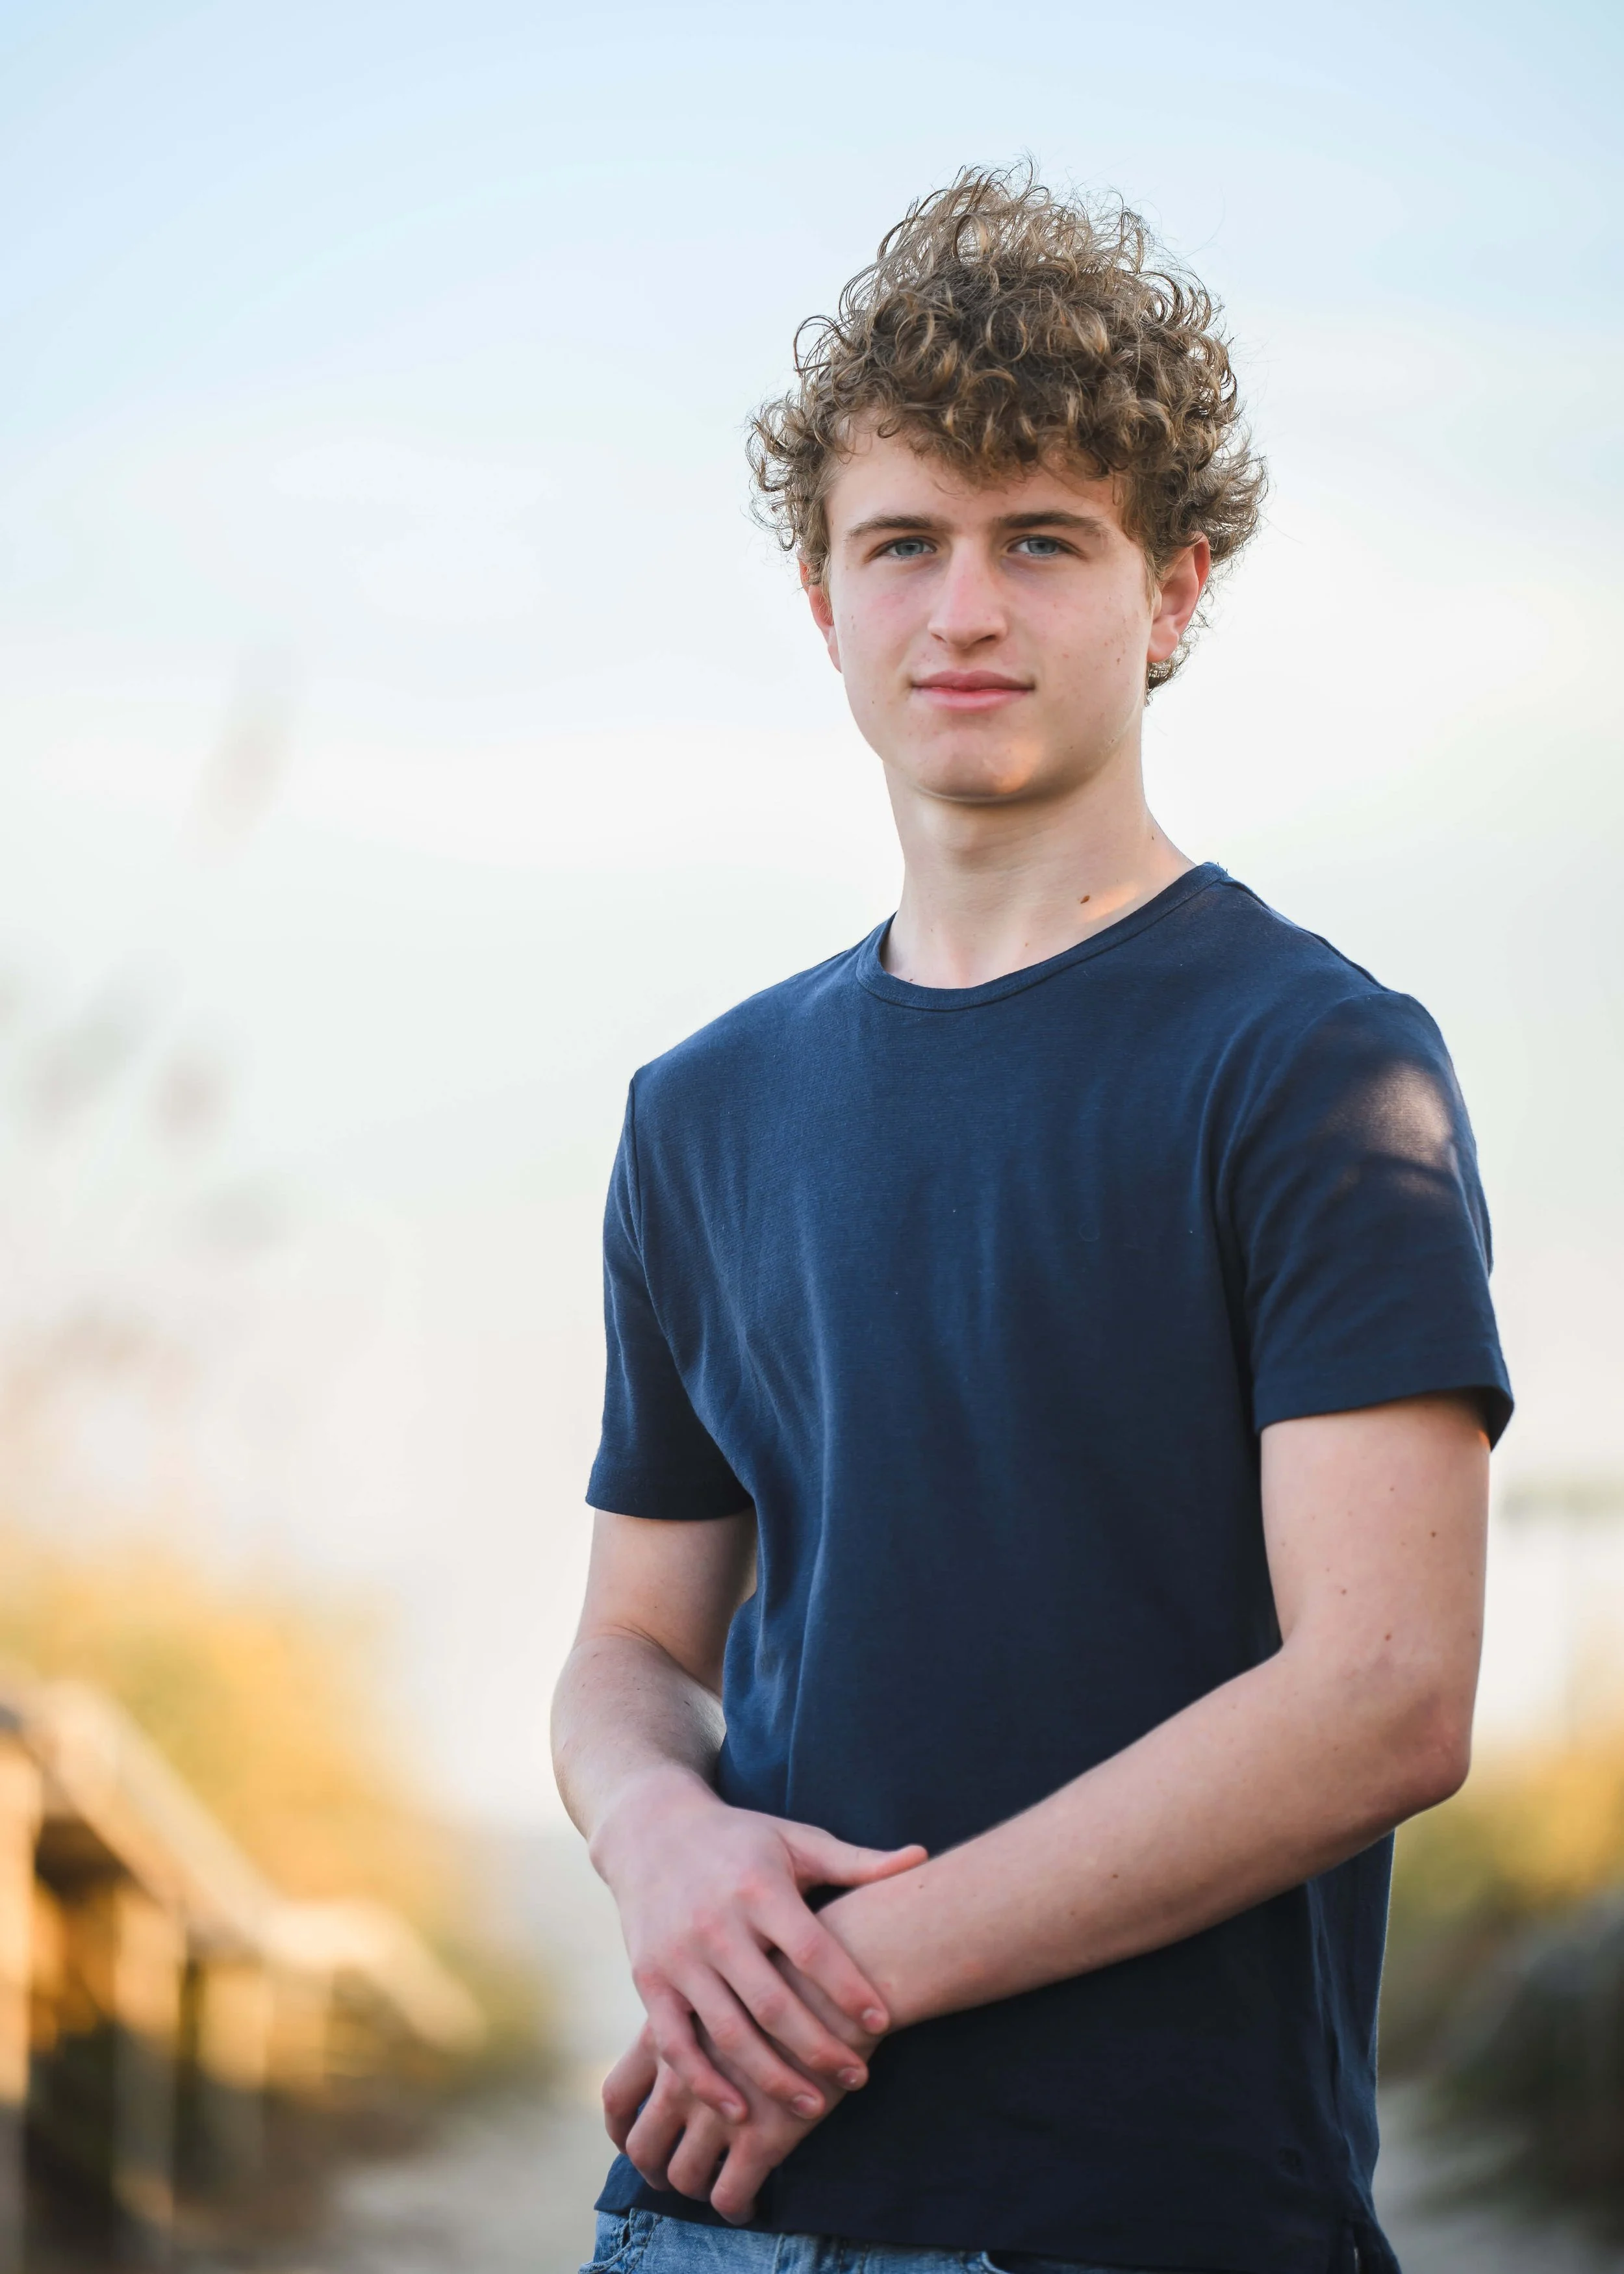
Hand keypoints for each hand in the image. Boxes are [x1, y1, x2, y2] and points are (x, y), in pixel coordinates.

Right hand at [591, 1767, 921, 2122]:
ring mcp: (678, 1957)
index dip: (848, 1990)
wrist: (652, 1830)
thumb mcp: (796, 1842)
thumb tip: (922, 1857)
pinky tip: (741, 2111)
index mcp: (759, 1887)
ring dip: (772, 2078)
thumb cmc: (742, 1841)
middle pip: (774, 2004)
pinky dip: (706, 2082)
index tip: (881, 2023)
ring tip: (813, 2106)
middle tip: (857, 2077)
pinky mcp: (649, 1981)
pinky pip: (675, 2044)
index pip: (811, 1950)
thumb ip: (856, 1861)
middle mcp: (716, 1924)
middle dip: (820, 2049)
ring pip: (728, 2034)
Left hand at [604, 1972, 876, 2224]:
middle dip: (653, 2169)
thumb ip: (706, 1994)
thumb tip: (701, 2022)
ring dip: (697, 2189)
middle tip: (670, 2176)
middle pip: (643, 2145)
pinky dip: (736, 2206)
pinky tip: (751, 2202)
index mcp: (669, 2030)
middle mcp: (681, 2072)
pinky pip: (731, 2192)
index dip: (620, 2127)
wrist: (856, 1961)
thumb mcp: (729, 1955)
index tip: (630, 2137)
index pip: (618, 2094)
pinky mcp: (763, 2134)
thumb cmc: (801, 1955)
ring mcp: (717, 2107)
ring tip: (714, 2190)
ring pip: (685, 2176)